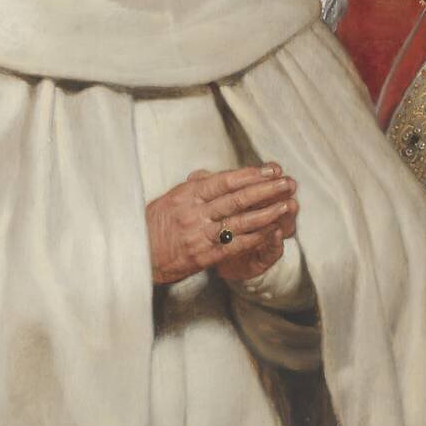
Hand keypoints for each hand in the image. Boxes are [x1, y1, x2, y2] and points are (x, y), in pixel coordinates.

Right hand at [146, 162, 297, 285]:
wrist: (138, 255)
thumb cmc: (153, 224)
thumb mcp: (170, 198)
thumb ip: (193, 186)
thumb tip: (209, 174)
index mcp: (187, 195)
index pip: (224, 181)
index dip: (250, 174)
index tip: (271, 169)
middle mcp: (195, 213)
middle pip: (237, 198)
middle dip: (265, 190)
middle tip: (288, 183)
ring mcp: (200, 235)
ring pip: (240, 222)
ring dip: (267, 213)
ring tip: (287, 205)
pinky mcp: (204, 256)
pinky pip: (236, 244)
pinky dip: (256, 237)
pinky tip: (272, 231)